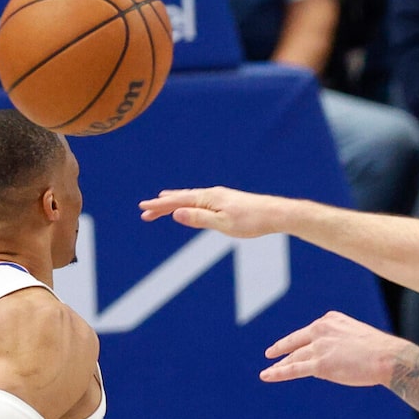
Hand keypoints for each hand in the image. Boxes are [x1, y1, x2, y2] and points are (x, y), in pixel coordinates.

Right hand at [140, 185, 294, 238]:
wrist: (275, 214)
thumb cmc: (251, 221)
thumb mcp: (223, 224)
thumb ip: (199, 219)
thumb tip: (176, 214)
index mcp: (208, 199)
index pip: (178, 202)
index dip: (160, 206)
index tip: (143, 208)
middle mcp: (212, 194)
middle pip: (181, 199)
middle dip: (162, 204)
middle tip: (144, 210)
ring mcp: (219, 197)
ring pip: (191, 198)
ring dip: (174, 201)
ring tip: (162, 201)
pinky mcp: (226, 201)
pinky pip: (200, 200)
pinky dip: (189, 202)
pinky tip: (191, 204)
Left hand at [261, 309, 408, 387]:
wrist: (388, 357)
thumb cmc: (380, 350)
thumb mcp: (358, 336)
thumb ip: (343, 341)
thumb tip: (336, 356)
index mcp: (331, 319)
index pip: (310, 331)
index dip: (300, 340)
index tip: (293, 345)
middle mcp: (321, 330)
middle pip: (297, 342)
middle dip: (282, 348)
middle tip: (271, 353)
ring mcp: (319, 347)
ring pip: (293, 357)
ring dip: (279, 365)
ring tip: (268, 371)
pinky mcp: (320, 364)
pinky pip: (293, 369)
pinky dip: (278, 373)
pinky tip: (266, 375)